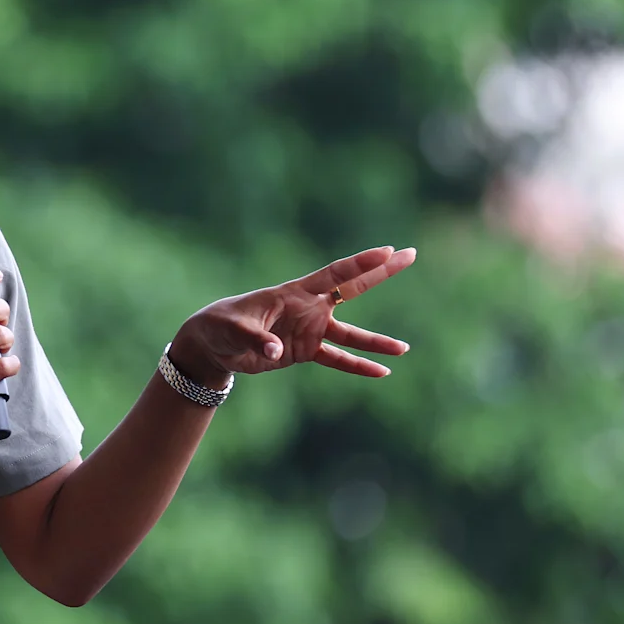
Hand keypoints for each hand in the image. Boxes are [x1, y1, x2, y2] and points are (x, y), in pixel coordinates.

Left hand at [169, 246, 416, 383]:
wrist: (214, 345)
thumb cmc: (220, 326)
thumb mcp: (234, 330)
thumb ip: (256, 339)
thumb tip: (277, 352)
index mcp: (293, 293)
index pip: (334, 275)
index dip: (360, 263)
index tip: (387, 251)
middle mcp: (308, 307)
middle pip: (352, 289)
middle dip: (381, 272)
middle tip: (410, 255)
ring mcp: (309, 329)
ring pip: (350, 333)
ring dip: (376, 342)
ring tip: (403, 349)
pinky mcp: (305, 350)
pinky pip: (337, 359)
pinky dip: (357, 366)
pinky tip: (381, 372)